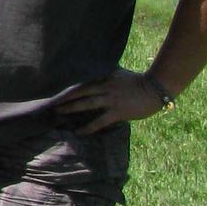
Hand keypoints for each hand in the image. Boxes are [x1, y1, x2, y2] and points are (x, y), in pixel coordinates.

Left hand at [52, 68, 167, 132]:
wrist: (157, 88)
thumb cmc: (138, 81)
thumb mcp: (119, 74)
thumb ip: (105, 74)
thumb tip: (92, 73)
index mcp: (104, 77)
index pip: (82, 81)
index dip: (67, 86)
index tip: (54, 89)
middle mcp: (105, 87)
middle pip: (79, 91)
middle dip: (64, 96)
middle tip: (49, 101)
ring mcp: (111, 100)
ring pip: (86, 104)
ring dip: (70, 108)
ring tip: (57, 112)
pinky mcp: (118, 112)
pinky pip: (99, 121)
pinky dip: (88, 127)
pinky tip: (78, 132)